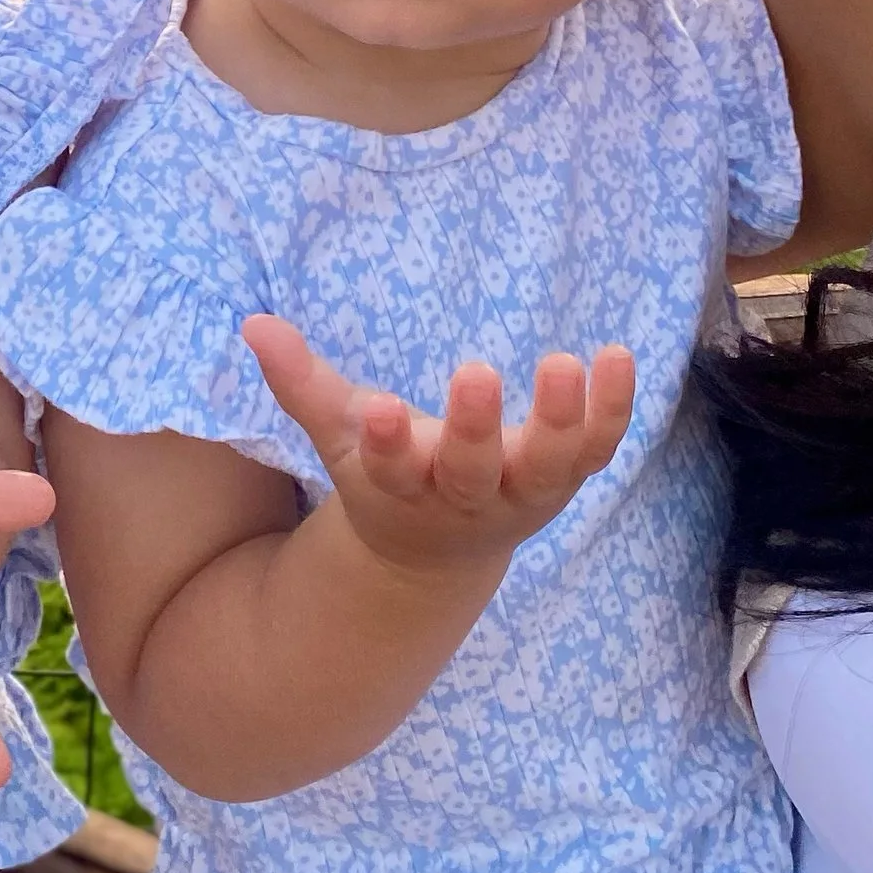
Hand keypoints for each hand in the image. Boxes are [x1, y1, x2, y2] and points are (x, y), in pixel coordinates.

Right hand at [242, 316, 635, 582]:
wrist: (438, 551)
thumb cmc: (387, 473)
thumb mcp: (340, 435)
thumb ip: (302, 382)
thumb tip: (253, 321)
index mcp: (400, 488)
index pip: (389, 470)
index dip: (387, 444)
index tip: (381, 410)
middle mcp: (463, 500)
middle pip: (472, 473)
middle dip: (475, 428)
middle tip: (477, 374)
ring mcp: (521, 495)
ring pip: (548, 468)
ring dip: (561, 421)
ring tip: (565, 364)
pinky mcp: (563, 478)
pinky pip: (596, 448)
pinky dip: (612, 410)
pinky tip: (618, 356)